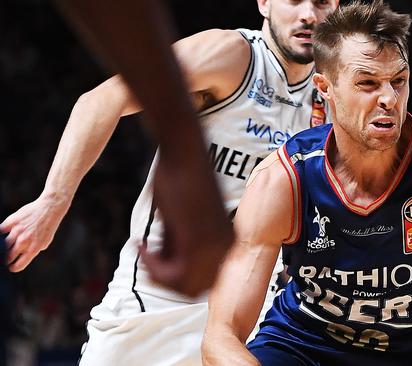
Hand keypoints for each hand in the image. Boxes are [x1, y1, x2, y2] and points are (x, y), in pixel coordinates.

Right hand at [0, 195, 69, 271]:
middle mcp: (24, 242)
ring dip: (2, 248)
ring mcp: (17, 232)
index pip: (19, 265)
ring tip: (3, 248)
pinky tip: (1, 237)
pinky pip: (0, 231)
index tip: (11, 267)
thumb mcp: (45, 241)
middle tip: (5, 258)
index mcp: (33, 249)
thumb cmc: (48, 226)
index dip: (13, 268)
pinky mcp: (11, 222)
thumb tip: (23, 256)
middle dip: (6, 260)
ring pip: (2, 246)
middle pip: (8, 257)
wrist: (50, 208)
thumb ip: (34, 249)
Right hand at [139, 158, 233, 297]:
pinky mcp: (199, 240)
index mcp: (228, 241)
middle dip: (164, 280)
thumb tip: (166, 272)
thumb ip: (179, 248)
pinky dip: (152, 265)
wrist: (182, 152)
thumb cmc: (179, 179)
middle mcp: (227, 247)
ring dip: (157, 273)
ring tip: (144, 248)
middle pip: (193, 289)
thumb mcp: (180, 221)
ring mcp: (216, 246)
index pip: (203, 282)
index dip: (174, 278)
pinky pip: (174, 274)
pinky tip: (142, 245)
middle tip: (146, 255)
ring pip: (183, 286)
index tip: (155, 256)